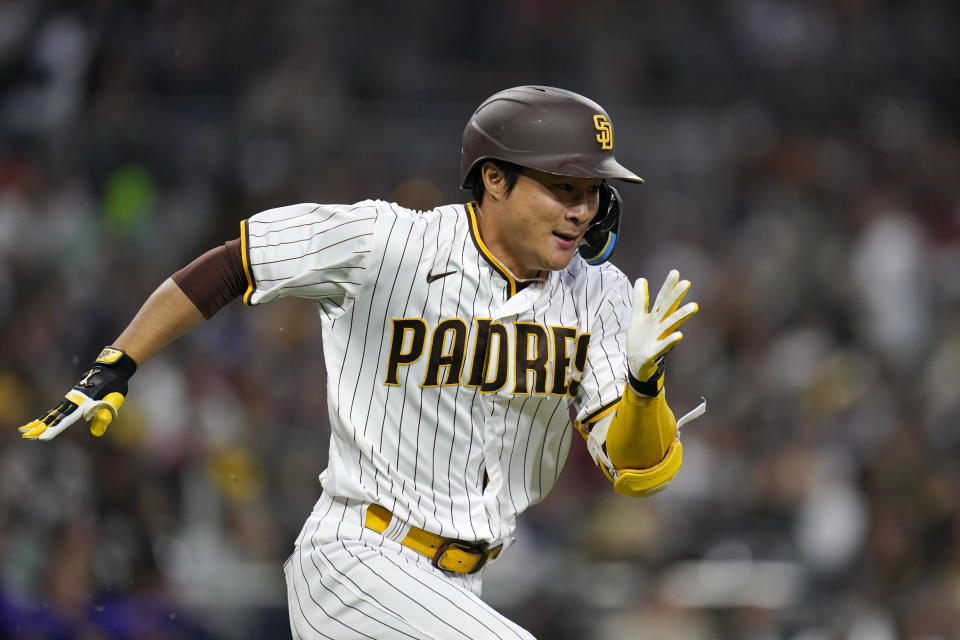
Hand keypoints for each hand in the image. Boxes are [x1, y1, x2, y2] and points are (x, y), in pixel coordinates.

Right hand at [19, 347, 136, 440]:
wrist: (111, 369)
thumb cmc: (114, 385)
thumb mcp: (114, 400)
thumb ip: (105, 416)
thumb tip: (96, 434)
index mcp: (85, 402)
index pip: (67, 419)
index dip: (55, 429)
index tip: (43, 438)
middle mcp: (74, 400)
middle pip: (54, 416)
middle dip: (40, 427)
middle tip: (26, 437)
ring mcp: (71, 398)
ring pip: (52, 413)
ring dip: (38, 423)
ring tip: (23, 431)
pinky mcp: (71, 399)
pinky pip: (55, 409)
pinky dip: (45, 417)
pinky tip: (38, 422)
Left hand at [627, 269, 697, 384]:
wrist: (637, 364)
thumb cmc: (640, 339)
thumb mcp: (637, 317)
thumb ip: (640, 300)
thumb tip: (642, 279)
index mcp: (655, 317)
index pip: (662, 299)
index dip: (668, 286)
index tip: (675, 272)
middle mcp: (660, 326)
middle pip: (669, 309)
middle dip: (676, 296)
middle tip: (686, 283)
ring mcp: (659, 339)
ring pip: (671, 325)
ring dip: (682, 316)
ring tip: (694, 306)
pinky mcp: (655, 352)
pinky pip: (664, 346)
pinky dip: (671, 341)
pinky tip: (679, 335)